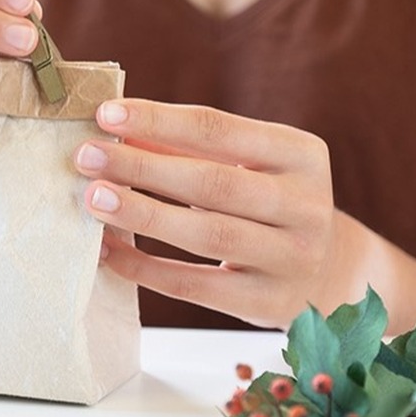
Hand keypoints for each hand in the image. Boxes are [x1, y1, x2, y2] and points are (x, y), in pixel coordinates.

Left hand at [74, 98, 364, 328]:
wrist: (328, 273)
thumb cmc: (267, 205)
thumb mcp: (245, 166)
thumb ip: (186, 149)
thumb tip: (113, 131)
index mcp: (300, 154)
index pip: (220, 129)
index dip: (159, 121)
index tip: (106, 114)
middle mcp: (306, 205)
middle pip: (213, 183)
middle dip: (142, 168)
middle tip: (87, 156)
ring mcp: (292, 258)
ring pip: (208, 235)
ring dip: (143, 215)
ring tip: (93, 199)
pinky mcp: (268, 302)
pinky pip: (196, 286)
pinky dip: (146, 268)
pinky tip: (108, 250)